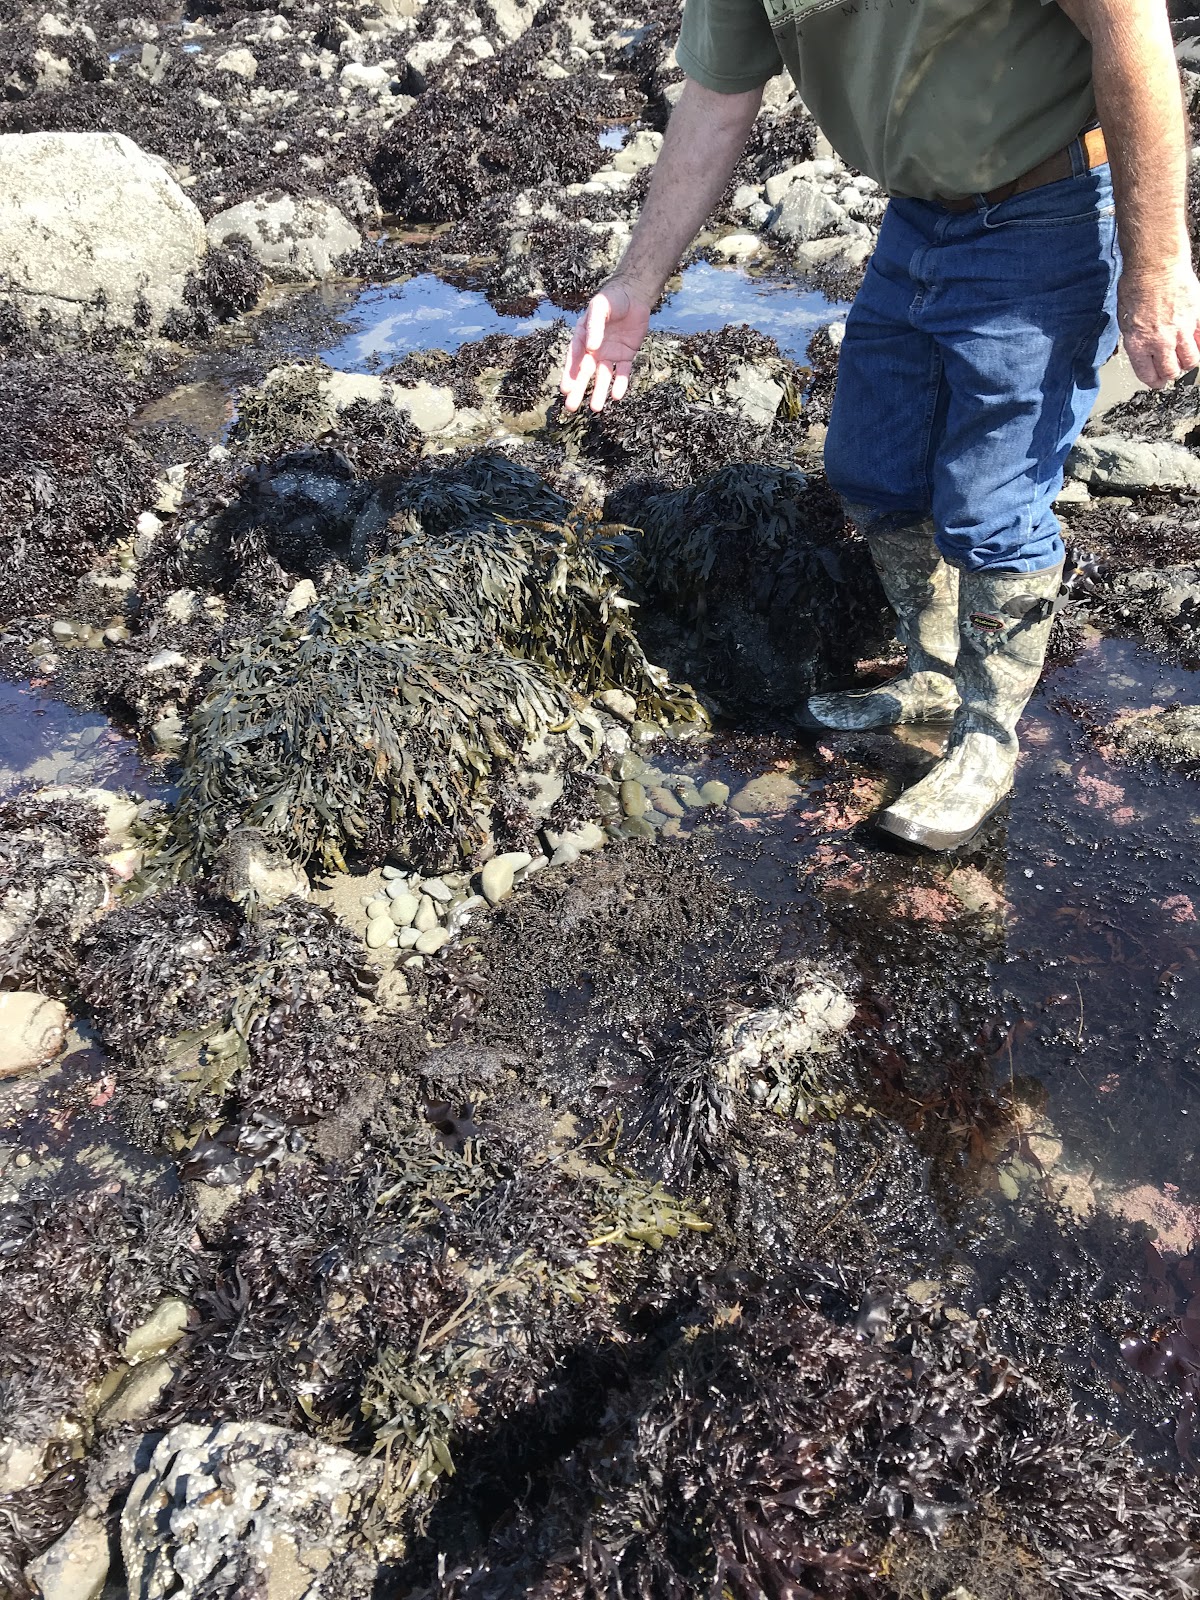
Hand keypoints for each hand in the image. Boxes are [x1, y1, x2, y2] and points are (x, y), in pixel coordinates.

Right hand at [559, 281, 652, 412]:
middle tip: (572, 407)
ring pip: (603, 377)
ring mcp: (610, 354)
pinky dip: (620, 384)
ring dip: (599, 392)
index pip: (574, 359)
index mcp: (582, 338)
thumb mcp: (599, 307)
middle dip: (579, 390)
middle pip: (585, 373)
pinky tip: (616, 395)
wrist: (634, 296)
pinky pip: (622, 373)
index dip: (570, 374)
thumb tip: (591, 348)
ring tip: (595, 408)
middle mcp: (594, 349)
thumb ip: (594, 326)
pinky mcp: (625, 356)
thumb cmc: (612, 299)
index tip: (566, 389)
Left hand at [1118, 259, 1199, 388]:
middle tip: (1171, 368)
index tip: (1156, 381)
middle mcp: (1160, 341)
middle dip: (1170, 373)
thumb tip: (1142, 351)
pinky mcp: (1196, 317)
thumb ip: (1135, 338)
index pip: (1147, 374)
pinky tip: (1196, 340)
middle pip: (1171, 371)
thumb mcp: (1124, 318)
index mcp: (1138, 343)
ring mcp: (1181, 330)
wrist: (1156, 264)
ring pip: (1191, 360)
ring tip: (1184, 355)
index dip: (1153, 380)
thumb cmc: (1136, 286)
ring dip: (1187, 361)